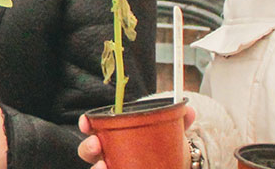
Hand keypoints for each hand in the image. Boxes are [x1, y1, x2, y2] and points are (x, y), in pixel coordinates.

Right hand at [77, 103, 195, 168]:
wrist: (175, 164)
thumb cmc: (163, 146)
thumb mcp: (170, 131)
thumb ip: (179, 121)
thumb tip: (189, 111)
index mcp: (113, 135)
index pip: (92, 128)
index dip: (86, 124)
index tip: (86, 122)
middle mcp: (108, 154)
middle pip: (88, 152)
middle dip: (89, 147)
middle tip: (97, 144)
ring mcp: (114, 167)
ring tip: (104, 168)